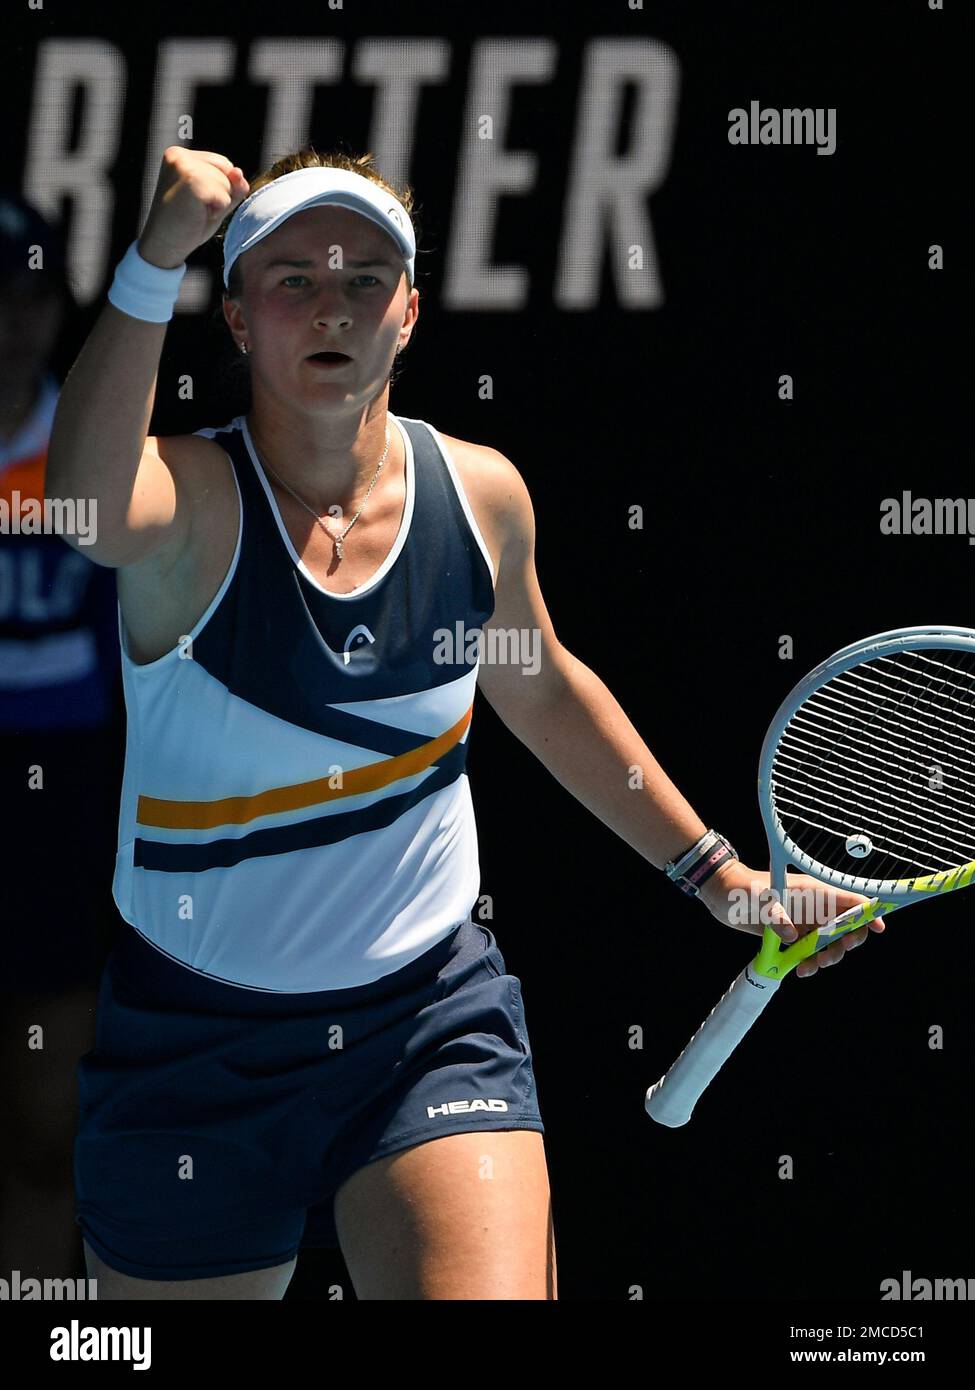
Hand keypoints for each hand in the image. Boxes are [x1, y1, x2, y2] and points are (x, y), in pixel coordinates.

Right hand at [138, 147, 249, 268]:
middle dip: (220, 194)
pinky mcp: (191, 181)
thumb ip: (232, 184)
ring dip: (218, 204)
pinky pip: (224, 196)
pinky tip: (197, 215)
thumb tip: (239, 172)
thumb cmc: (187, 224)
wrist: (163, 246)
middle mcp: (179, 155)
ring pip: (227, 183)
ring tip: (195, 211)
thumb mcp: (215, 200)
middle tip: (195, 208)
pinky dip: (217, 211)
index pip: (223, 163)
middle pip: (227, 169)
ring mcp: (183, 166)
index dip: (220, 188)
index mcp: (180, 155)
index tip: (195, 200)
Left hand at [697, 860, 885, 977]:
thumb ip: (776, 914)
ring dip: (828, 957)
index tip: (878, 928)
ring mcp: (806, 922)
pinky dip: (811, 963)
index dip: (868, 912)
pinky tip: (800, 970)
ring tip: (812, 966)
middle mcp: (815, 908)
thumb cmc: (743, 888)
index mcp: (814, 892)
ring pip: (831, 944)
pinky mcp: (795, 936)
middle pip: (847, 926)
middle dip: (848, 942)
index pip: (850, 900)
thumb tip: (792, 936)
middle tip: (833, 954)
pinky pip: (812, 953)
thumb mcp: (758, 898)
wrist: (723, 896)